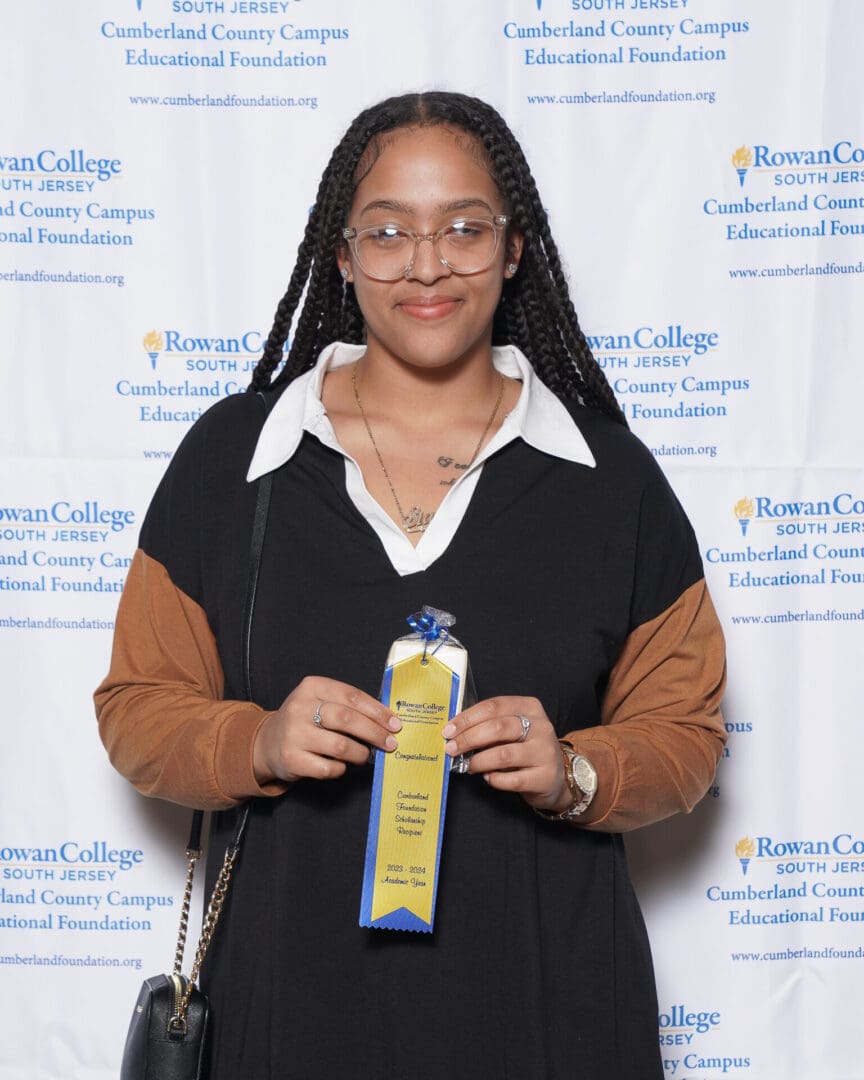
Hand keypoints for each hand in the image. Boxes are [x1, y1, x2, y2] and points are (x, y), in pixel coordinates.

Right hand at [253, 676, 400, 784]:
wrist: (267, 743)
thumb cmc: (304, 721)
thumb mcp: (320, 702)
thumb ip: (348, 706)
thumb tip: (386, 720)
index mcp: (312, 687)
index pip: (352, 696)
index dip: (377, 711)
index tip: (394, 723)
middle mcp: (300, 707)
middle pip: (347, 719)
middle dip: (374, 733)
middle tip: (390, 743)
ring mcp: (294, 734)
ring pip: (340, 745)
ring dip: (360, 753)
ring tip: (365, 755)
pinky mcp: (292, 759)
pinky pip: (328, 767)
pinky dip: (341, 768)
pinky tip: (341, 765)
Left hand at [441, 696, 569, 813]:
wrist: (557, 777)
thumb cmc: (526, 748)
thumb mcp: (513, 729)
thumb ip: (489, 725)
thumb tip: (455, 731)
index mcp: (530, 707)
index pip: (494, 706)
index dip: (467, 718)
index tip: (449, 729)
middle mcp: (541, 727)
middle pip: (497, 727)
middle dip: (468, 738)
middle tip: (451, 748)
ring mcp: (545, 752)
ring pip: (503, 754)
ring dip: (478, 761)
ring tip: (468, 765)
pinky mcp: (544, 777)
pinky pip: (511, 779)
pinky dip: (494, 779)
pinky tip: (488, 777)